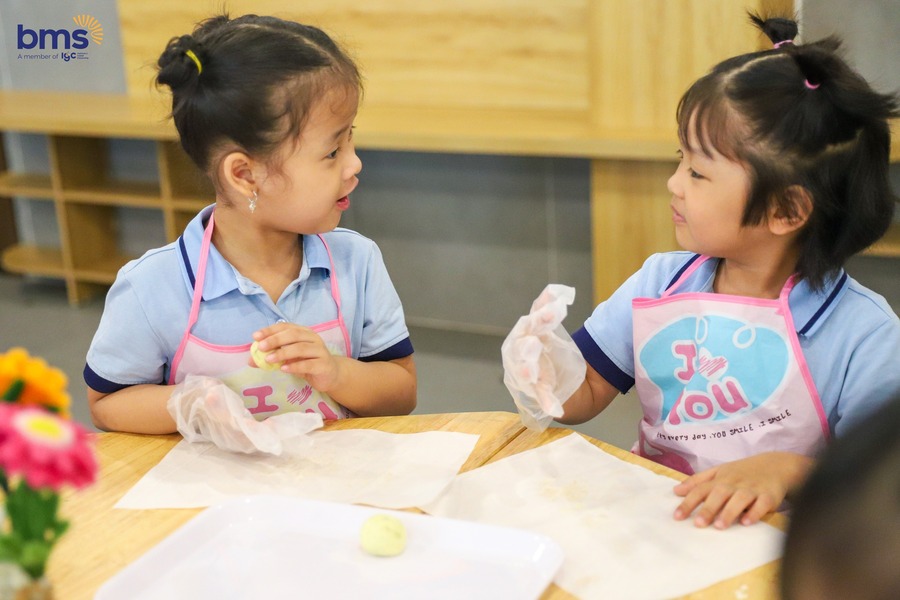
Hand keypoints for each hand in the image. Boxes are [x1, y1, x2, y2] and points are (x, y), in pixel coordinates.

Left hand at [252, 323, 342, 391]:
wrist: (330, 375)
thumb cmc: (307, 363)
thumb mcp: (289, 359)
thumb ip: (272, 357)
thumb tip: (251, 360)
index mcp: (303, 332)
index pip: (286, 326)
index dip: (270, 330)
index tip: (255, 336)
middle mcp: (313, 338)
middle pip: (293, 335)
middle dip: (275, 340)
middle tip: (261, 347)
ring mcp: (320, 351)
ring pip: (300, 348)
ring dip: (283, 353)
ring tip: (269, 360)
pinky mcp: (323, 365)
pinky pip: (308, 364)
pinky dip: (295, 366)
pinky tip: (284, 369)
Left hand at [672, 452, 812, 528]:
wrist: (775, 465)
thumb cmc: (742, 472)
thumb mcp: (718, 472)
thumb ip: (697, 481)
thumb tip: (676, 490)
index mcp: (720, 479)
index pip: (700, 490)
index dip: (688, 502)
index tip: (677, 517)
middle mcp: (734, 483)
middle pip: (719, 495)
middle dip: (708, 509)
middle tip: (698, 524)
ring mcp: (751, 489)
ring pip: (739, 500)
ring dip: (729, 512)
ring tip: (719, 526)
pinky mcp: (769, 496)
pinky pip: (761, 504)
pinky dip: (755, 513)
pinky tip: (746, 522)